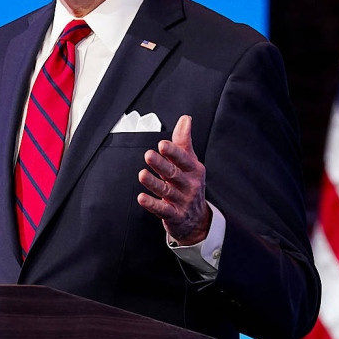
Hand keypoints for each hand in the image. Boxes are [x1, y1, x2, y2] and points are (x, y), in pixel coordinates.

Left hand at [136, 114, 211, 244]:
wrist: (197, 219)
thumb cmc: (189, 185)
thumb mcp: (190, 163)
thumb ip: (184, 142)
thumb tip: (185, 119)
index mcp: (194, 170)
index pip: (183, 159)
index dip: (173, 152)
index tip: (163, 144)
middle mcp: (189, 185)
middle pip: (174, 173)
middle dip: (161, 165)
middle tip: (148, 155)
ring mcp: (182, 201)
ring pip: (166, 191)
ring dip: (153, 183)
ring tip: (142, 175)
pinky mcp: (175, 215)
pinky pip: (162, 210)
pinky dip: (152, 204)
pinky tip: (141, 198)